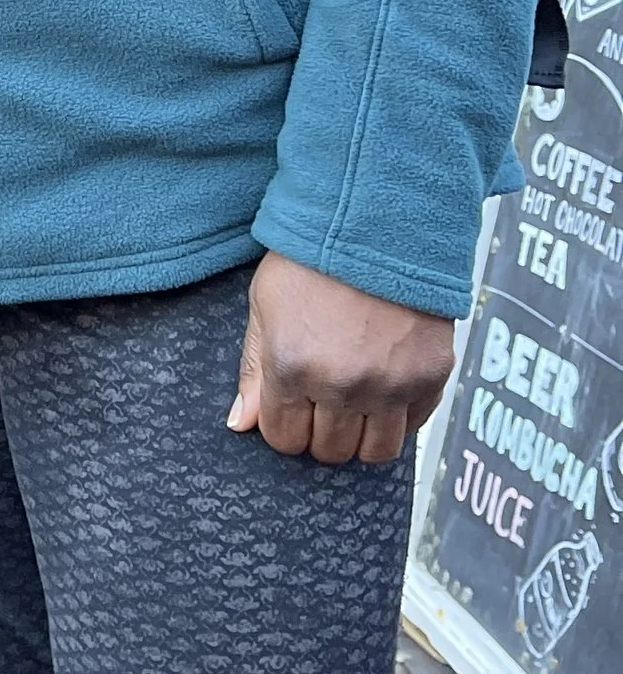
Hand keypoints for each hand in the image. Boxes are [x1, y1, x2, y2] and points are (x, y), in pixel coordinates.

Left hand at [227, 251, 452, 465]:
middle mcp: (342, 384)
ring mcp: (391, 383)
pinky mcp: (431, 376)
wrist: (379, 222)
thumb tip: (242, 424)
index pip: (284, 438)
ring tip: (356, 402)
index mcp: (292, 366)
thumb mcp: (264, 305)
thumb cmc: (313, 259)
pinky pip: (414, 427)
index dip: (284, 425)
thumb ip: (253, 370)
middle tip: (324, 401)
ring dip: (361, 434)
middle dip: (320, 432)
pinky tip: (386, 387)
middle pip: (329, 450)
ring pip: (375, 451)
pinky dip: (398, 417)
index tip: (291, 407)